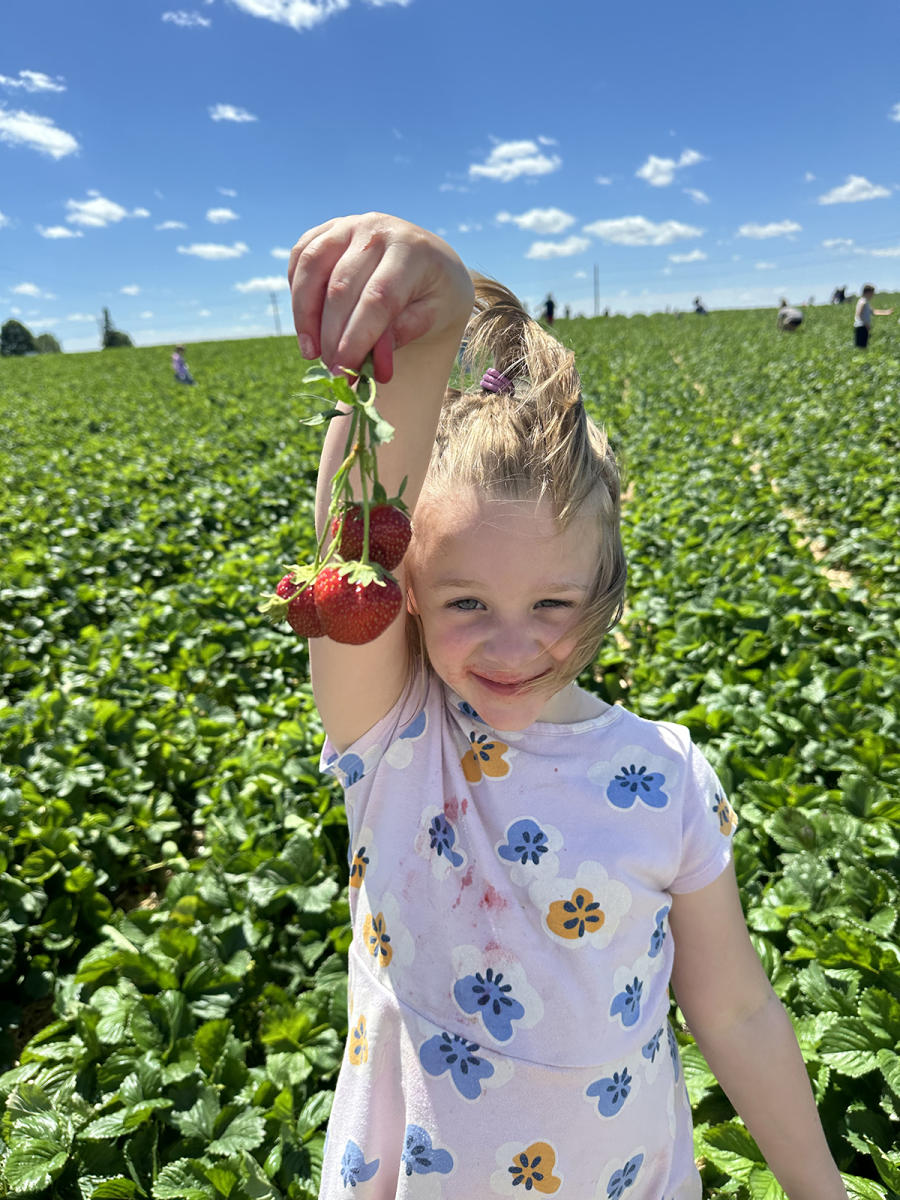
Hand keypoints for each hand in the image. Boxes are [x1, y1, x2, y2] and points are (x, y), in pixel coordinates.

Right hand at [288, 213, 472, 382]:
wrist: (431, 262)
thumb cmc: (433, 294)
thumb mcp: (433, 315)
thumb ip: (404, 334)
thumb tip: (373, 365)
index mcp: (411, 249)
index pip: (378, 298)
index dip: (357, 338)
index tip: (344, 370)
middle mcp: (377, 229)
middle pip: (341, 286)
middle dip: (331, 335)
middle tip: (333, 371)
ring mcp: (348, 224)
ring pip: (311, 267)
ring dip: (304, 315)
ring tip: (311, 352)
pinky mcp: (328, 229)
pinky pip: (300, 257)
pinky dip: (297, 292)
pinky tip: (306, 324)